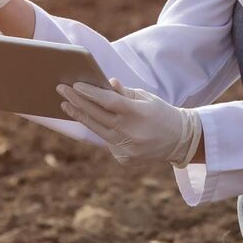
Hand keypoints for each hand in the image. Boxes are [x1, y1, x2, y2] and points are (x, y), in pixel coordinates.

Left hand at [57, 78, 201, 165]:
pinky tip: (92, 121)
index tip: (74, 85)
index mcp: (138, 113)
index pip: (109, 101)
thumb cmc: (161, 113)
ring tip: (66, 105)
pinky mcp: (125, 158)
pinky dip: (100, 130)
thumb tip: (107, 83)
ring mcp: (127, 148)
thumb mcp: (146, 98)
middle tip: (61, 90)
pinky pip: (107, 142)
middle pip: (97, 115)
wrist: (180, 141)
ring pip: (97, 130)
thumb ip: (124, 93)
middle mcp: (131, 132)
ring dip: (80, 116)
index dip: (90, 93)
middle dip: (77, 101)